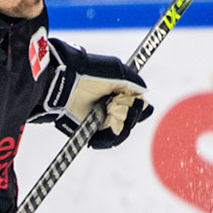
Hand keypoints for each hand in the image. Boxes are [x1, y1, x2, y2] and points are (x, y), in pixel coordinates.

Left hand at [33, 38, 152, 148]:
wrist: (67, 82)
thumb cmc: (91, 72)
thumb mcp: (118, 71)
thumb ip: (135, 82)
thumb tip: (145, 95)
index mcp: (122, 92)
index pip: (140, 106)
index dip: (139, 107)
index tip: (133, 103)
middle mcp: (114, 105)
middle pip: (132, 121)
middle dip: (128, 116)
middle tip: (113, 105)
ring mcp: (103, 118)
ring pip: (121, 133)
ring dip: (119, 127)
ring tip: (107, 115)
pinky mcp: (92, 129)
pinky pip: (106, 140)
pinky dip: (107, 138)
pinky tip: (104, 131)